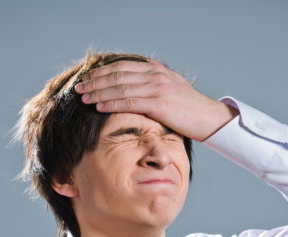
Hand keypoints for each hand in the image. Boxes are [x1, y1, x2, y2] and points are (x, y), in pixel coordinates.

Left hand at [74, 59, 238, 140]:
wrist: (209, 117)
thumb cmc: (188, 109)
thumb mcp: (170, 89)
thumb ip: (152, 85)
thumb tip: (133, 88)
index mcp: (155, 69)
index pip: (122, 67)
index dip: (101, 72)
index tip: (86, 78)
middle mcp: (155, 74)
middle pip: (117, 75)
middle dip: (95, 81)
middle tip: (78, 87)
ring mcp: (157, 87)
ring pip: (120, 87)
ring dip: (98, 92)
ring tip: (83, 98)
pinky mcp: (159, 102)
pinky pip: (129, 101)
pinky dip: (111, 103)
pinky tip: (99, 106)